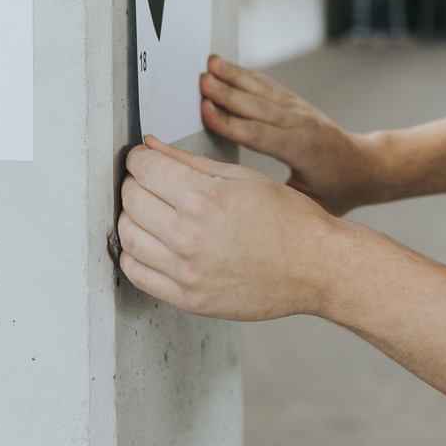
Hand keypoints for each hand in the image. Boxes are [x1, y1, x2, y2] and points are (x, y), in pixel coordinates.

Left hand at [117, 135, 359, 320]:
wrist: (318, 267)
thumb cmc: (288, 219)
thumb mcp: (241, 177)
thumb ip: (188, 161)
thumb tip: (150, 146)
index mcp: (205, 198)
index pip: (144, 168)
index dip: (139, 159)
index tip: (143, 160)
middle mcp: (190, 235)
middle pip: (131, 199)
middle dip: (135, 183)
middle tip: (149, 183)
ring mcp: (187, 271)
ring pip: (127, 235)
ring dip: (131, 217)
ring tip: (149, 212)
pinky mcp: (189, 299)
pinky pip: (137, 274)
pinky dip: (133, 255)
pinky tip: (149, 243)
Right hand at [199, 55, 387, 215]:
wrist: (366, 166)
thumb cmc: (339, 189)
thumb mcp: (311, 204)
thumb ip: (278, 198)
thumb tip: (241, 198)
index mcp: (303, 151)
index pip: (259, 135)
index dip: (230, 123)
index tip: (206, 110)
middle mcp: (301, 124)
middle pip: (257, 106)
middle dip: (227, 93)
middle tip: (200, 81)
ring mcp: (300, 111)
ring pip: (262, 90)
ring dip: (235, 76)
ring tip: (210, 64)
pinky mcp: (297, 104)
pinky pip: (269, 87)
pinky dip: (248, 76)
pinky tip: (229, 67)